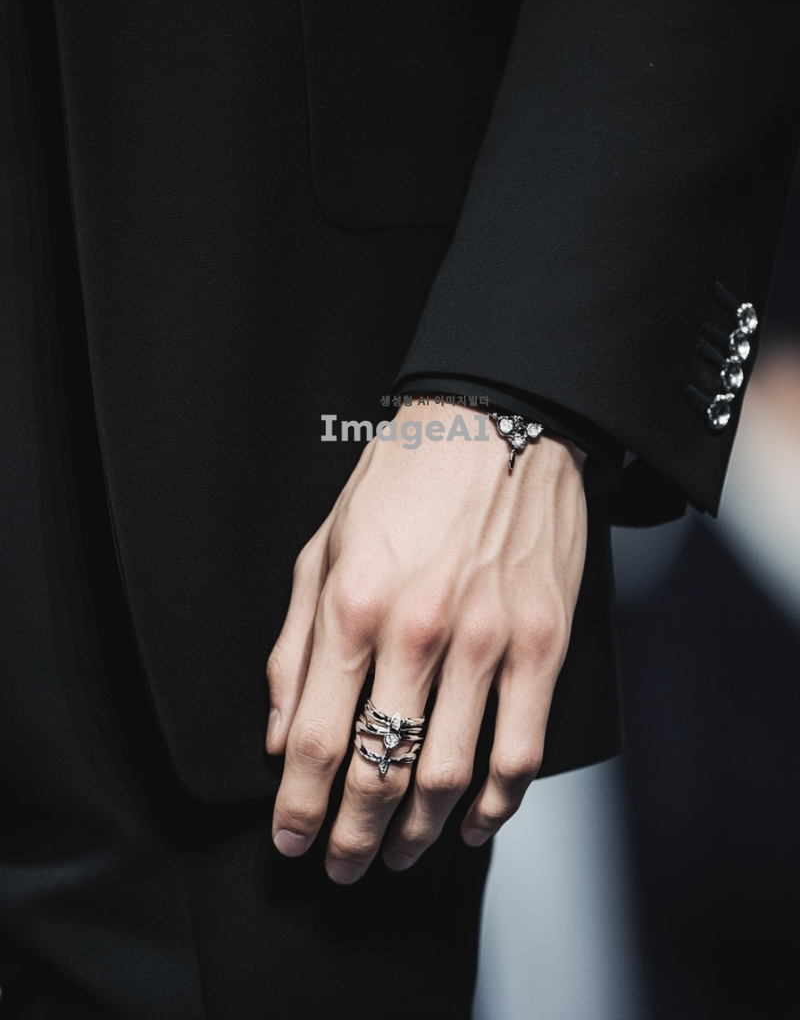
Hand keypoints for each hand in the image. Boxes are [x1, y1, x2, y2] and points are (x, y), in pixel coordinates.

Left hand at [266, 403, 586, 884]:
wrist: (499, 423)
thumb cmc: (406, 480)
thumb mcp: (323, 547)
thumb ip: (294, 644)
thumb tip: (277, 729)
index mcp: (354, 605)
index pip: (313, 737)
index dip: (297, 806)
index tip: (290, 838)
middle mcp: (418, 632)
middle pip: (379, 772)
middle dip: (353, 837)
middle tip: (341, 866)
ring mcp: (487, 641)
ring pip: (449, 775)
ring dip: (418, 834)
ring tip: (399, 854)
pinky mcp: (542, 642)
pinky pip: (521, 748)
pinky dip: (496, 802)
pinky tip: (473, 821)